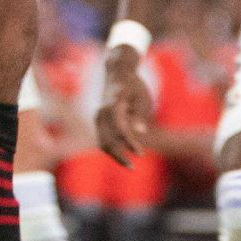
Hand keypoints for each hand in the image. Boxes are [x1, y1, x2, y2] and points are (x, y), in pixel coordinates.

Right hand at [94, 45, 154, 163]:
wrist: (118, 73)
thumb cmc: (134, 86)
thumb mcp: (143, 98)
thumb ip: (140, 115)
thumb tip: (140, 132)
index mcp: (115, 105)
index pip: (121, 129)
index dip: (130, 143)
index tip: (140, 154)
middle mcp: (103, 112)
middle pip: (107, 138)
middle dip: (119, 155)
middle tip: (132, 167)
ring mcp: (98, 115)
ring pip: (102, 140)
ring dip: (113, 154)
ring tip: (129, 165)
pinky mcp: (99, 119)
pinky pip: (101, 137)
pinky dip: (110, 148)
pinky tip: (120, 155)